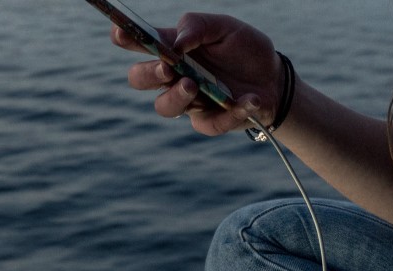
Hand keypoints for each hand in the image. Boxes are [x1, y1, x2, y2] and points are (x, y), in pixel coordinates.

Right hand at [111, 13, 283, 136]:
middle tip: (167, 68)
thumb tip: (177, 43)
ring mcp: (187, 102)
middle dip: (148, 74)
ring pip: (164, 107)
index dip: (125, 38)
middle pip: (140, 80)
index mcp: (173, 49)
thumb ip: (198, 26)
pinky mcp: (206, 122)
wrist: (273, 80)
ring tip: (195, 86)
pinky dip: (229, 112)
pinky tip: (247, 99)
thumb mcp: (226, 27)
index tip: (119, 32)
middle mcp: (173, 77)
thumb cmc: (244, 50)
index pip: (141, 44)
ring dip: (176, 97)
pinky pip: (207, 123)